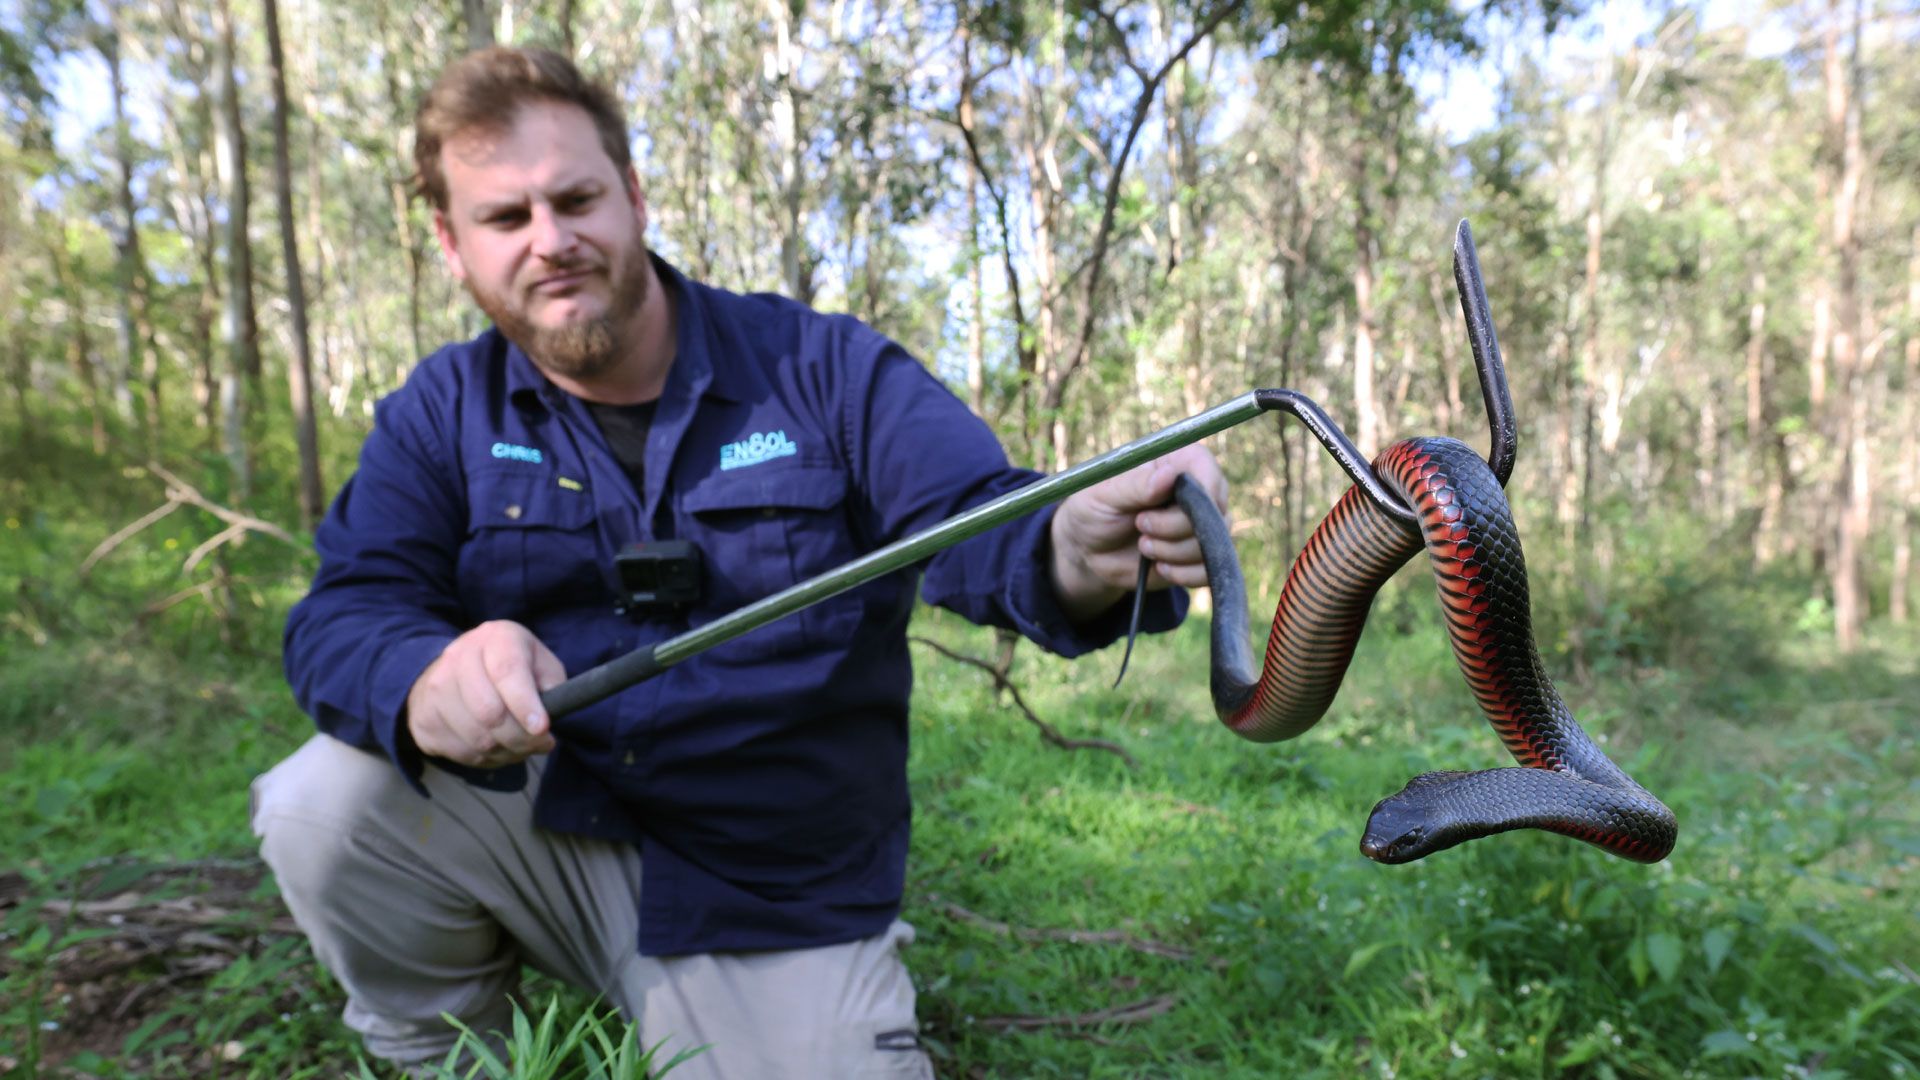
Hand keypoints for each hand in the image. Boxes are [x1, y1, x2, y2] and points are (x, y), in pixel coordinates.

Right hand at [406, 621, 565, 767]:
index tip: (542, 728)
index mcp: (495, 637)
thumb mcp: (540, 663)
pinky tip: (496, 746)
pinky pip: (461, 754)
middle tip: (540, 742)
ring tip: (519, 744)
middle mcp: (458, 658)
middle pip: (489, 712)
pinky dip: (486, 759)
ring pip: (476, 739)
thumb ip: (552, 687)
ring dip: (507, 751)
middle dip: (521, 737)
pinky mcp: (423, 720)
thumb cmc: (512, 667)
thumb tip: (544, 724)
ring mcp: (434, 689)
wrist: (456, 668)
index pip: (506, 671)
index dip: (525, 704)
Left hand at [1049, 444, 1227, 621]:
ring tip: (1143, 546)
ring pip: (1209, 543)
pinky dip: (1183, 574)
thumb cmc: (1094, 510)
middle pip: (1211, 510)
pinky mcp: (1199, 556)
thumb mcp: (1103, 494)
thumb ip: (1136, 485)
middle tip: (1140, 525)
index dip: (1202, 487)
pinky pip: (1209, 570)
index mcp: (1171, 462)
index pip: (1203, 465)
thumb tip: (1169, 476)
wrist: (1090, 550)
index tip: (1182, 506)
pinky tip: (1159, 567)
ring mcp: (1200, 525)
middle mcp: (1194, 491)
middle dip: (1173, 527)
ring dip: (1172, 552)